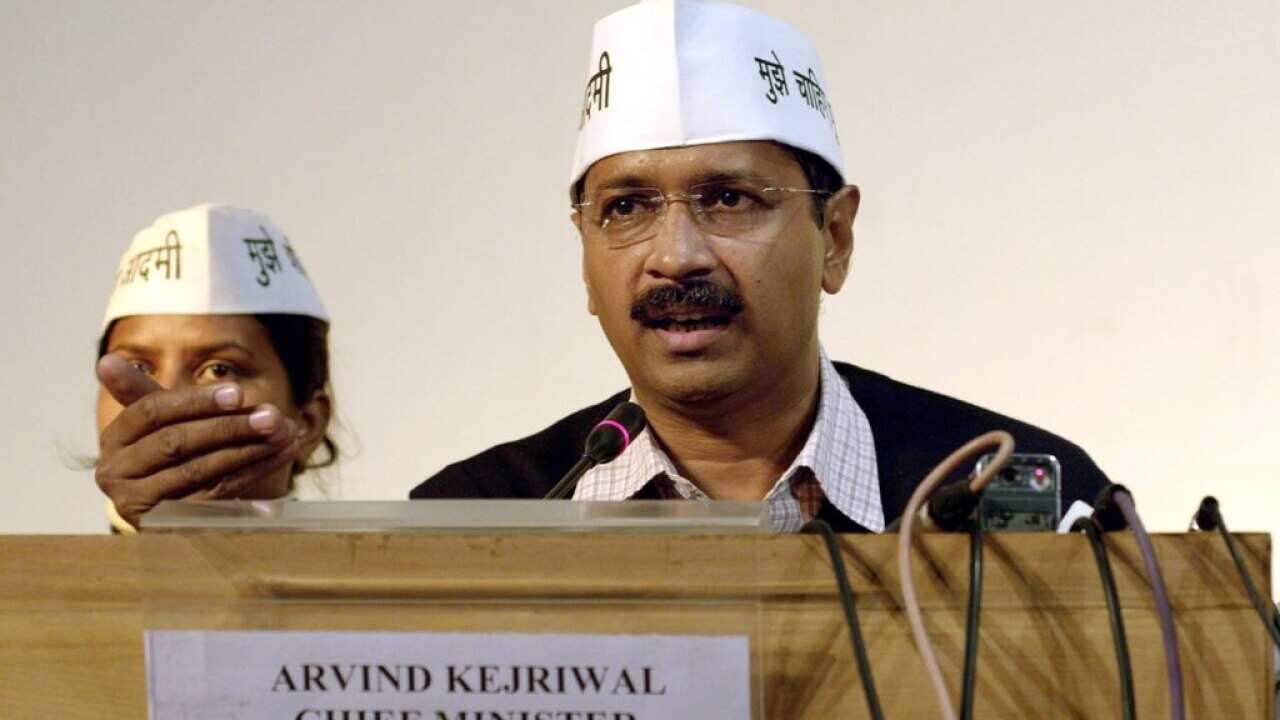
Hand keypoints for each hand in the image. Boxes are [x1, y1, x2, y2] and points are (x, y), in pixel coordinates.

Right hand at [95, 354, 302, 528]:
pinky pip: (217, 494)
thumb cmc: (166, 451)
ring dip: (248, 449)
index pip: (152, 411)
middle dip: (230, 426)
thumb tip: (105, 361)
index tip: (239, 393)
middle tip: (273, 415)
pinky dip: (252, 472)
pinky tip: (279, 455)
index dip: (196, 401)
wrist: (168, 509)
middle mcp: (117, 472)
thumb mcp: (157, 422)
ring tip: (284, 432)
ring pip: (199, 470)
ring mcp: (139, 502)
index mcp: (114, 438)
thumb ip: (141, 392)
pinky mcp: (168, 524)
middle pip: (177, 442)